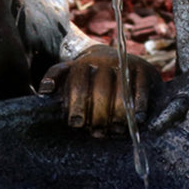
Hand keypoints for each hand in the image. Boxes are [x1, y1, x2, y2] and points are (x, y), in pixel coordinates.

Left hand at [39, 44, 156, 135]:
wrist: (115, 56)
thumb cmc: (87, 74)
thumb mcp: (68, 72)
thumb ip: (54, 78)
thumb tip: (45, 91)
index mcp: (83, 64)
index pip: (78, 86)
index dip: (77, 107)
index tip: (77, 124)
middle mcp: (104, 62)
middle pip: (101, 93)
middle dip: (98, 117)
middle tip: (97, 132)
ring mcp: (125, 65)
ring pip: (122, 95)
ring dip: (118, 117)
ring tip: (115, 130)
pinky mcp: (143, 69)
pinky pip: (141, 91)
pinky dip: (139, 107)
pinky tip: (137, 119)